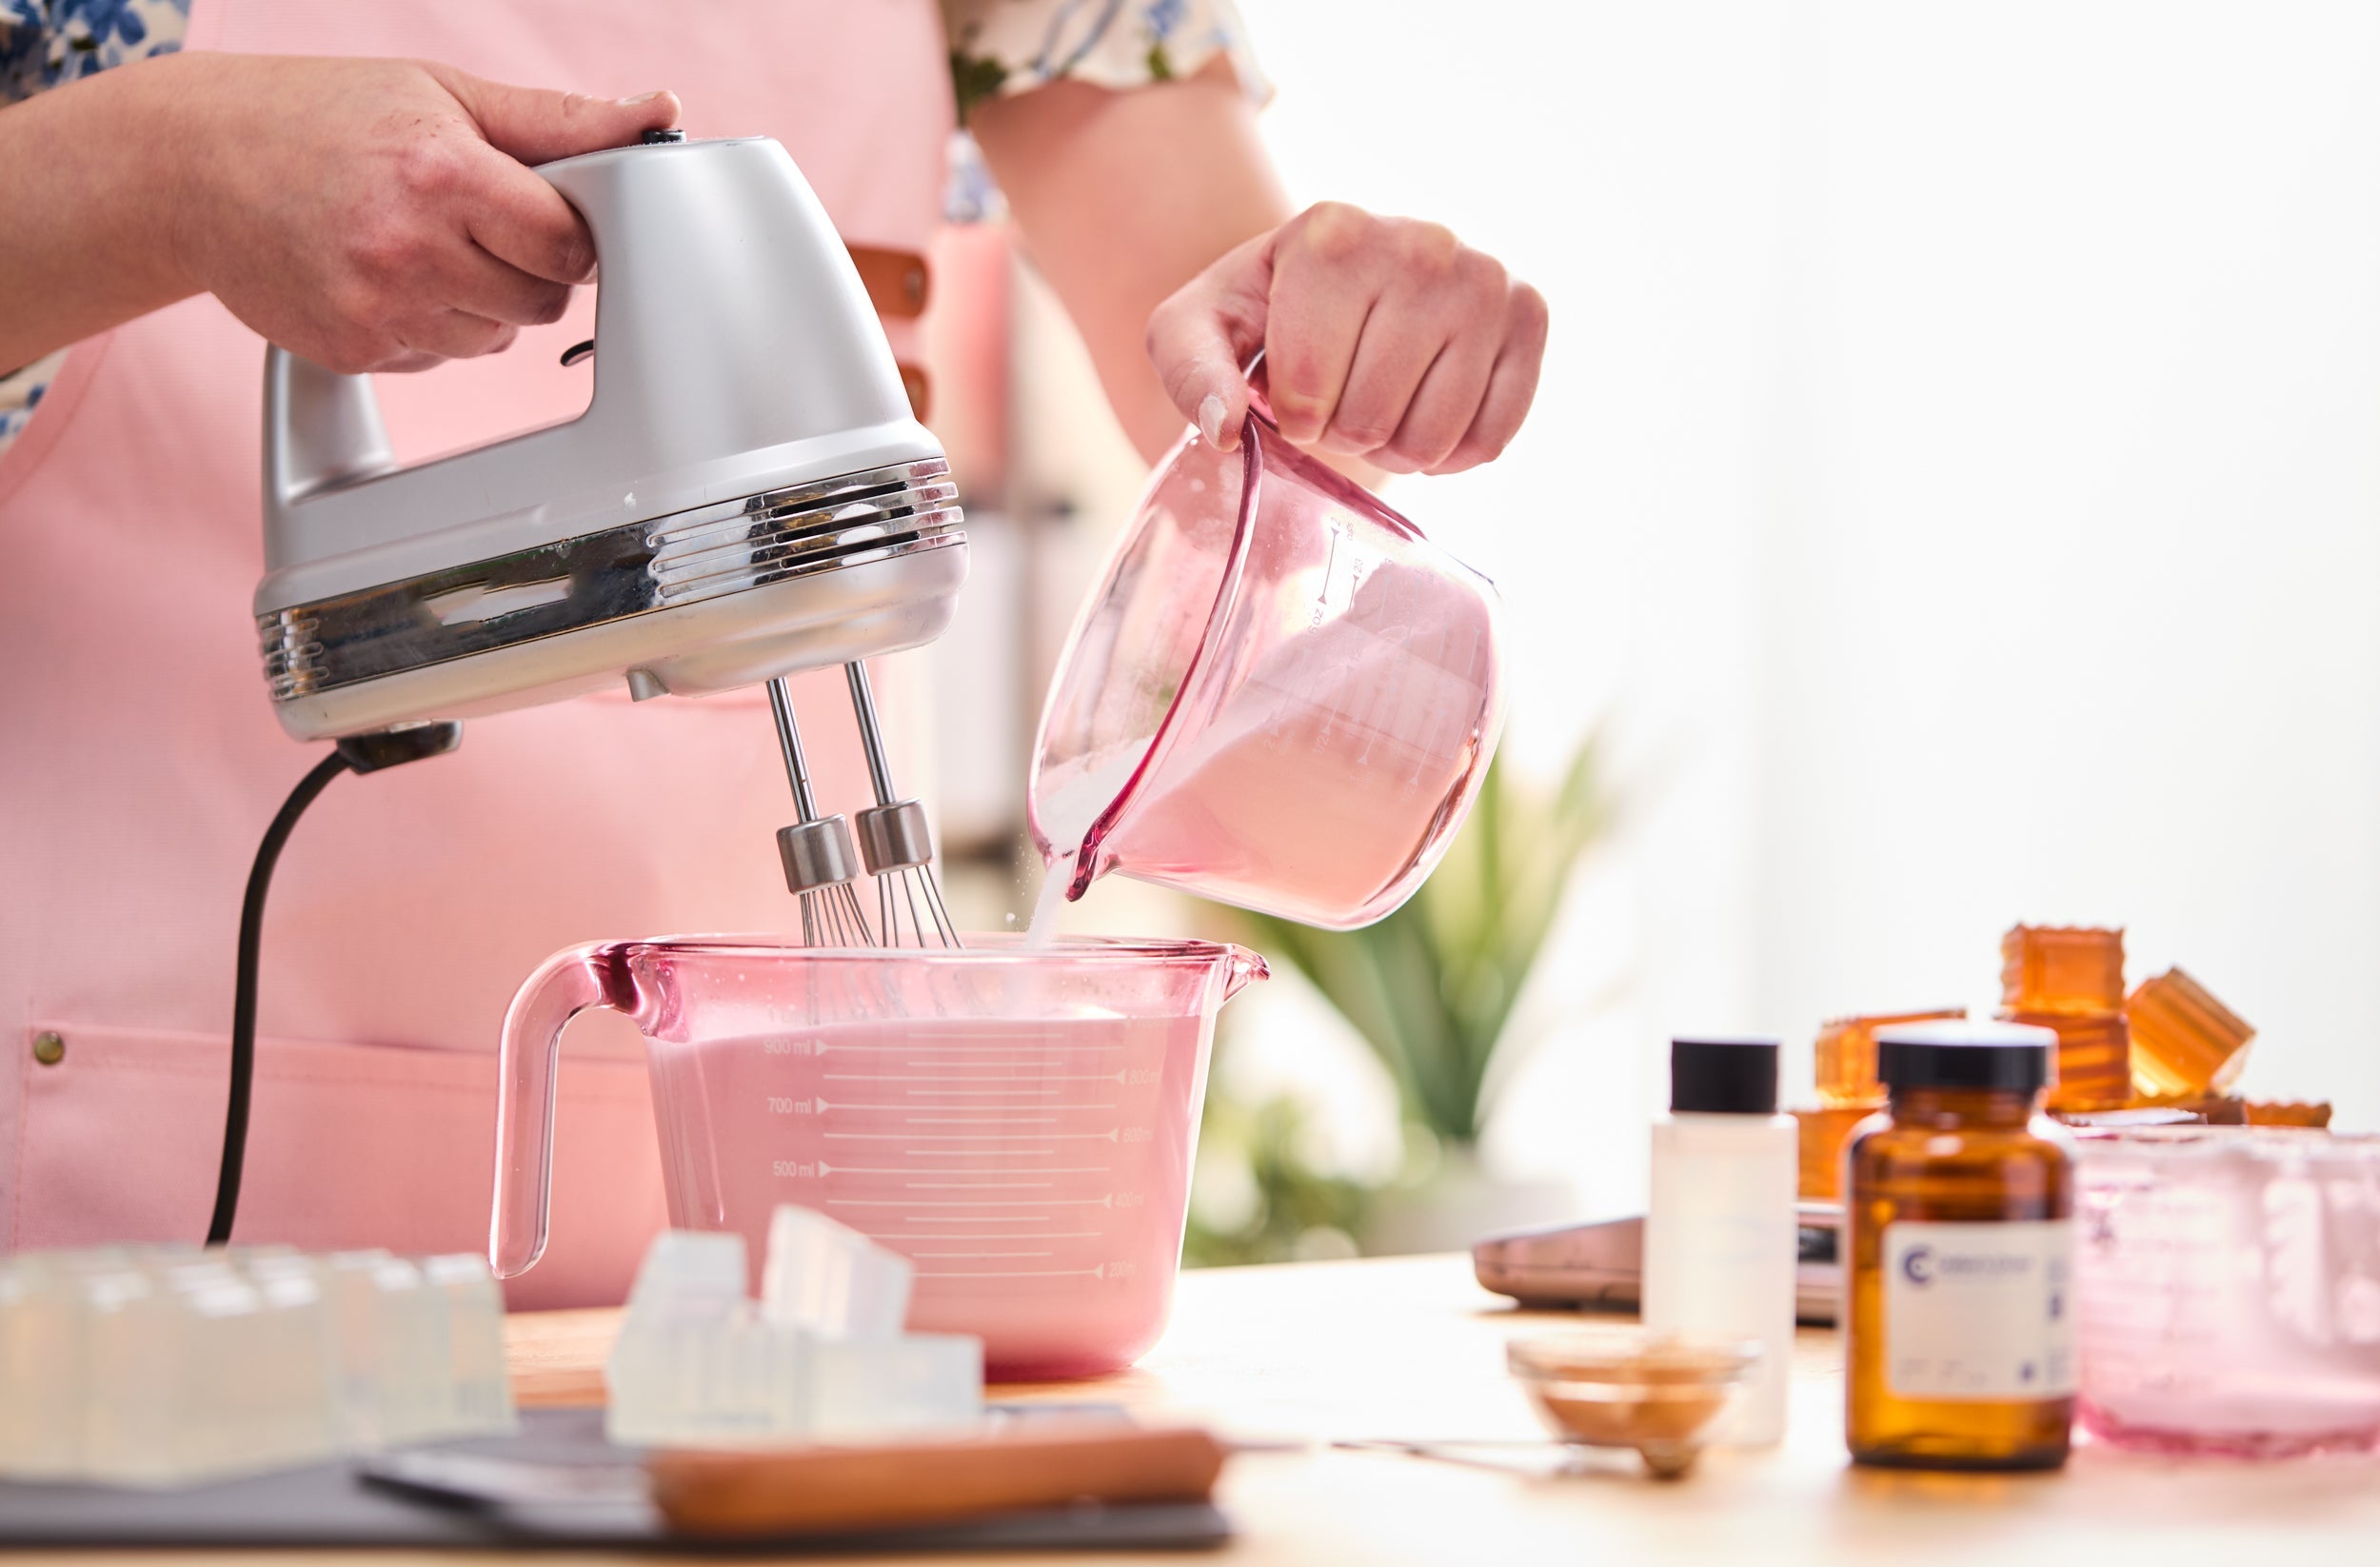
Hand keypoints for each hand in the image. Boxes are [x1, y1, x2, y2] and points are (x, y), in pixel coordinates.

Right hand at [159, 54, 677, 372]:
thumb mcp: (443, 94)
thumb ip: (557, 119)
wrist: (190, 167)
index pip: (569, 243)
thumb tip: (655, 113)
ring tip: (419, 244)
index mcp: (445, 175)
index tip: (546, 215)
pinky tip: (382, 277)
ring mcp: (379, 309)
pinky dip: (427, 326)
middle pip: (542, 300)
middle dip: (526, 267)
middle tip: (474, 223)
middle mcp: (411, 248)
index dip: (569, 232)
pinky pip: (438, 358)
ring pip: (495, 337)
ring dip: (479, 302)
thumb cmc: (319, 118)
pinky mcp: (355, 351)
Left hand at [1145, 202, 1547, 473]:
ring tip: (1378, 399)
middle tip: (1337, 397)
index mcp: (1332, 233)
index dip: (1290, 416)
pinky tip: (1424, 409)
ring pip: (1433, 437)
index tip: (1287, 389)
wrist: (1342, 284)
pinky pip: (1490, 439)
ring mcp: (1486, 278)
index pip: (1308, 391)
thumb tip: (1226, 430)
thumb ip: (1191, 373)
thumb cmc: (1260, 311)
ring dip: (1395, 445)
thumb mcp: (1193, 330)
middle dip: (1343, 431)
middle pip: (1372, 417)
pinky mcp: (1530, 315)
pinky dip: (1451, 452)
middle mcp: (1422, 243)